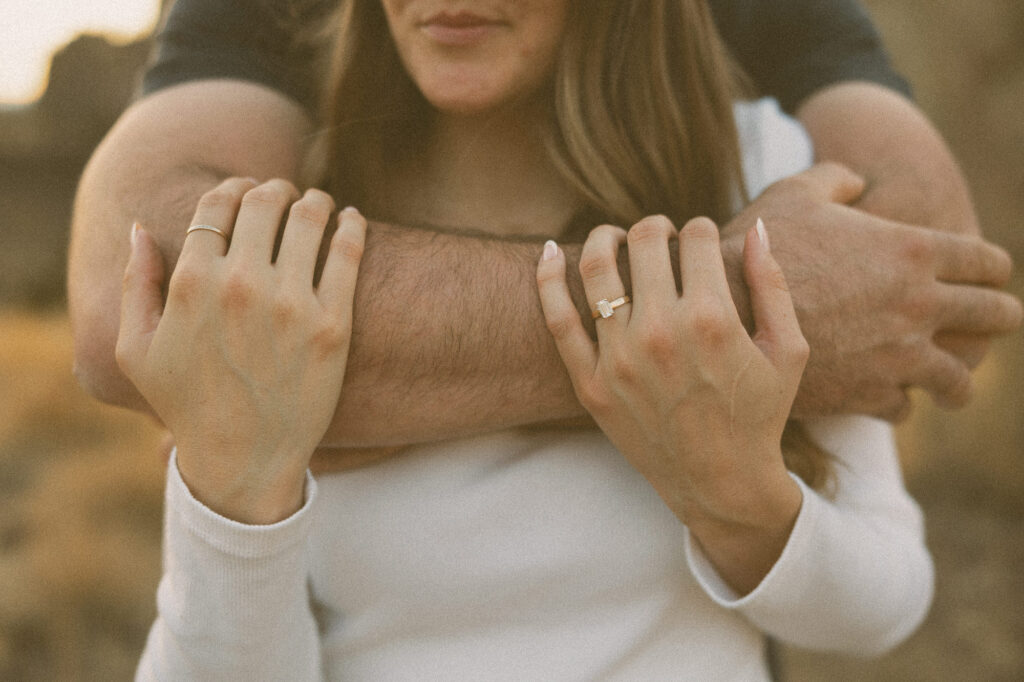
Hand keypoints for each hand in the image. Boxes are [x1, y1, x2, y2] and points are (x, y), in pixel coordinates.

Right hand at [116, 178, 365, 523]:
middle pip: (265, 202)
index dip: (234, 188)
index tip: (248, 191)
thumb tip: (142, 229)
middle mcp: (240, 285)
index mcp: (192, 282)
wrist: (244, 459)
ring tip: (320, 204)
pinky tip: (353, 220)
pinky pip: (348, 252)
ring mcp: (290, 304)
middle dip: (275, 189)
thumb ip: (135, 284)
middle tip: (286, 194)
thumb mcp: (138, 350)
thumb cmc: (188, 404)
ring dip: (315, 200)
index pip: (218, 204)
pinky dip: (353, 225)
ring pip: (310, 217)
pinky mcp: (332, 325)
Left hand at [537, 215, 804, 591]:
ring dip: (605, 238)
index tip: (699, 239)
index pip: (695, 237)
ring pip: (597, 267)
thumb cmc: (759, 413)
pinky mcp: (591, 383)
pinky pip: (558, 318)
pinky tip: (550, 252)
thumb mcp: (788, 349)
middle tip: (661, 236)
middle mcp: (661, 332)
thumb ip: (772, 283)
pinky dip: (548, 277)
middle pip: (645, 241)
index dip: (699, 228)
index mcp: (713, 318)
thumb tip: (755, 227)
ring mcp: (620, 358)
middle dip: (657, 227)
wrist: (721, 482)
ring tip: (615, 238)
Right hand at [720, 163, 1022, 419]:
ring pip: (958, 378)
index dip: (993, 268)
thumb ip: (836, 179)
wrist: (724, 314)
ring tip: (951, 386)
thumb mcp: (795, 193)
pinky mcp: (868, 393)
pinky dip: (898, 402)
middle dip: (998, 319)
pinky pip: (904, 407)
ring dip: (956, 379)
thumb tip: (855, 181)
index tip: (989, 276)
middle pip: (995, 317)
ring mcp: (897, 355)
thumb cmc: (756, 248)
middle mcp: (918, 306)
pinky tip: (888, 396)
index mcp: (911, 250)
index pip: (988, 262)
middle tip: (992, 323)